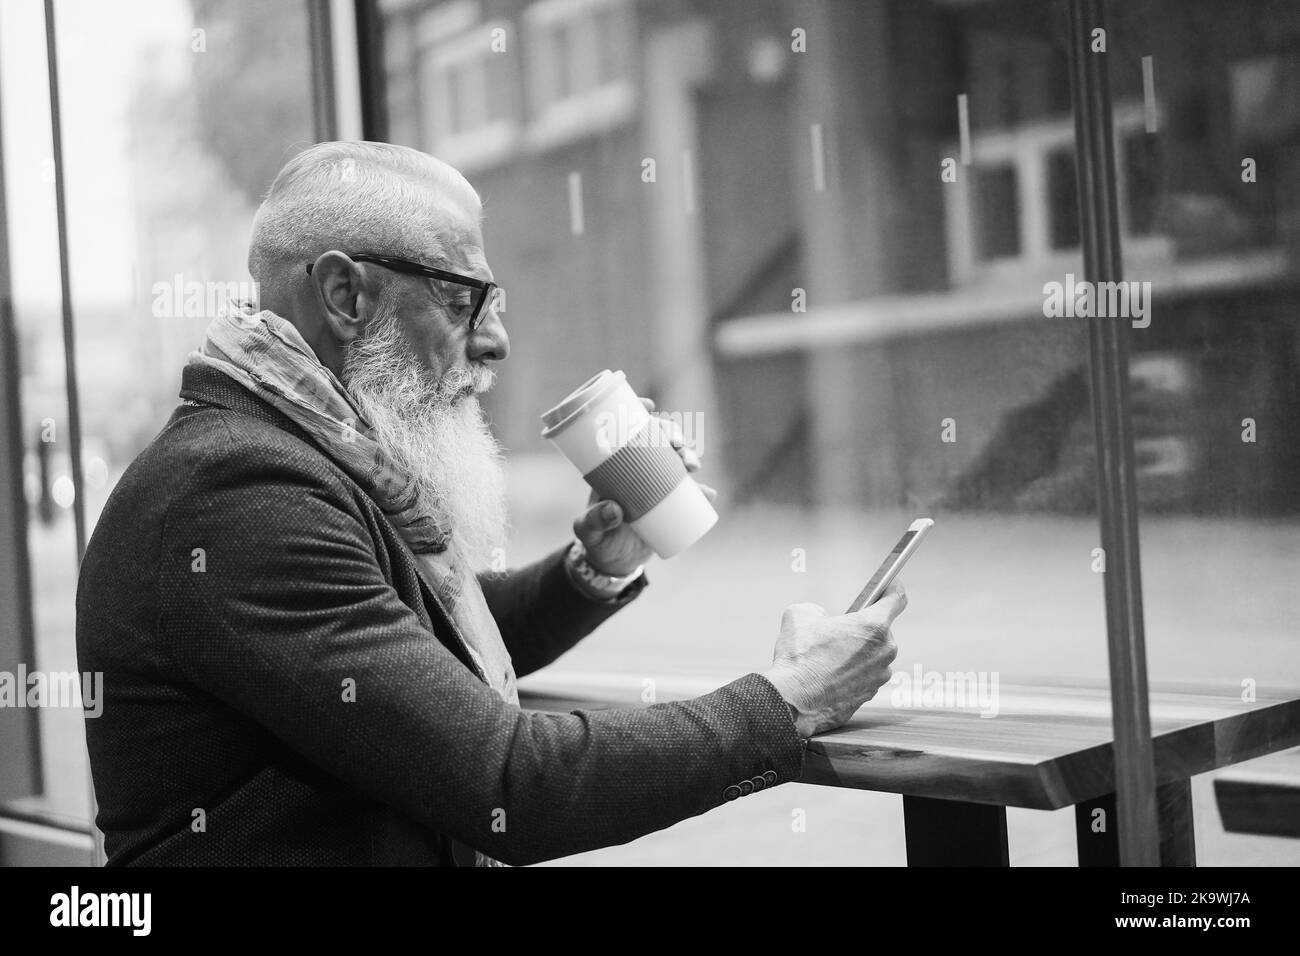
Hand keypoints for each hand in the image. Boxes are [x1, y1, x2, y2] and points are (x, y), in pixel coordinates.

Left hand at [573, 397, 715, 575]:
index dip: (638, 413)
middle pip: (657, 440)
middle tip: (678, 445)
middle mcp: (637, 471)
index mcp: (613, 467)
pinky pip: (690, 493)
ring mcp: (656, 486)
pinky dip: (702, 492)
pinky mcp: (670, 504)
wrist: (613, 563)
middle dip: (672, 435)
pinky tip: (708, 494)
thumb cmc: (596, 541)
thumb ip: (594, 522)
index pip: (626, 431)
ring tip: (692, 466)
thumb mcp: (588, 531)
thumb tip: (615, 510)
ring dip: (689, 456)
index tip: (649, 406)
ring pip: (676, 461)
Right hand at [762, 583, 905, 737]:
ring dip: (858, 653)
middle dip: (862, 629)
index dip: (892, 589)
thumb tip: (818, 615)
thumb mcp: (799, 615)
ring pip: (873, 656)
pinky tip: (831, 675)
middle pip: (881, 630)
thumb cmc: (799, 658)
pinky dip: (852, 674)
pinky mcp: (870, 695)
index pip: (896, 599)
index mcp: (873, 626)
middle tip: (839, 631)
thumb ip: (816, 609)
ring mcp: (880, 676)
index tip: (889, 586)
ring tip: (830, 657)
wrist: (793, 700)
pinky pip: (866, 676)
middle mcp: (884, 651)